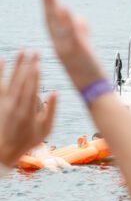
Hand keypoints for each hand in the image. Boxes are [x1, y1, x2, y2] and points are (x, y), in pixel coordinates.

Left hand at [0, 52, 56, 166]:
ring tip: (21, 51)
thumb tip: (55, 92)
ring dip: (15, 64)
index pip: (32, 87)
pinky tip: (2, 61)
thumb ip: (51, 110)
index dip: (35, 73)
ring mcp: (4, 102)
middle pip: (22, 79)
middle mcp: (14, 104)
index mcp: (28, 110)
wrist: (4, 149)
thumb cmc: (28, 141)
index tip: (39, 61)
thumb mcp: (45, 129)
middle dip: (28, 64)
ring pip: (10, 79)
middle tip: (34, 51)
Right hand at [40, 0, 104, 90]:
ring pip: (58, 25)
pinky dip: (68, 22)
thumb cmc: (89, 72)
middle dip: (46, 1)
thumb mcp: (84, 48)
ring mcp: (68, 49)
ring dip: (53, 7)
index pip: (50, 21)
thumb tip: (80, 16)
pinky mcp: (80, 52)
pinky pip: (72, 35)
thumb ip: (82, 31)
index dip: (46, 5)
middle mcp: (60, 46)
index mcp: (59, 44)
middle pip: (50, 20)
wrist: (94, 92)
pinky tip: (65, 8)